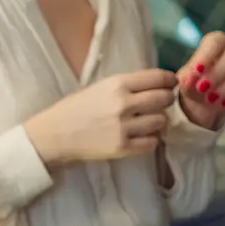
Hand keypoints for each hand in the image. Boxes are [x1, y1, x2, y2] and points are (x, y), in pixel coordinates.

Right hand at [24, 69, 177, 166]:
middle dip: (166, 100)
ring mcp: (124, 127)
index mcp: (118, 84)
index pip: (158, 77)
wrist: (53, 135)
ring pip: (161, 121)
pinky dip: (151, 139)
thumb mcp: (102, 87)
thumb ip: (130, 85)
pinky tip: (142, 136)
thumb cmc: (77, 108)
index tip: (171, 84)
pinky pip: (153, 142)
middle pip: (164, 99)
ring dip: (158, 120)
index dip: (169, 80)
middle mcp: (123, 104)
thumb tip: (161, 83)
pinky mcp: (122, 148)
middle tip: (161, 103)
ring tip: (147, 121)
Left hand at [176, 31, 224, 129]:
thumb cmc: (193, 82)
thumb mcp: (185, 80)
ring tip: (211, 100)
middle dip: (219, 72)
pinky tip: (224, 104)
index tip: (197, 71)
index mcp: (216, 41)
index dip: (208, 55)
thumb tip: (192, 78)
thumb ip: (187, 78)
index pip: (216, 41)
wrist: (204, 96)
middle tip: (203, 89)